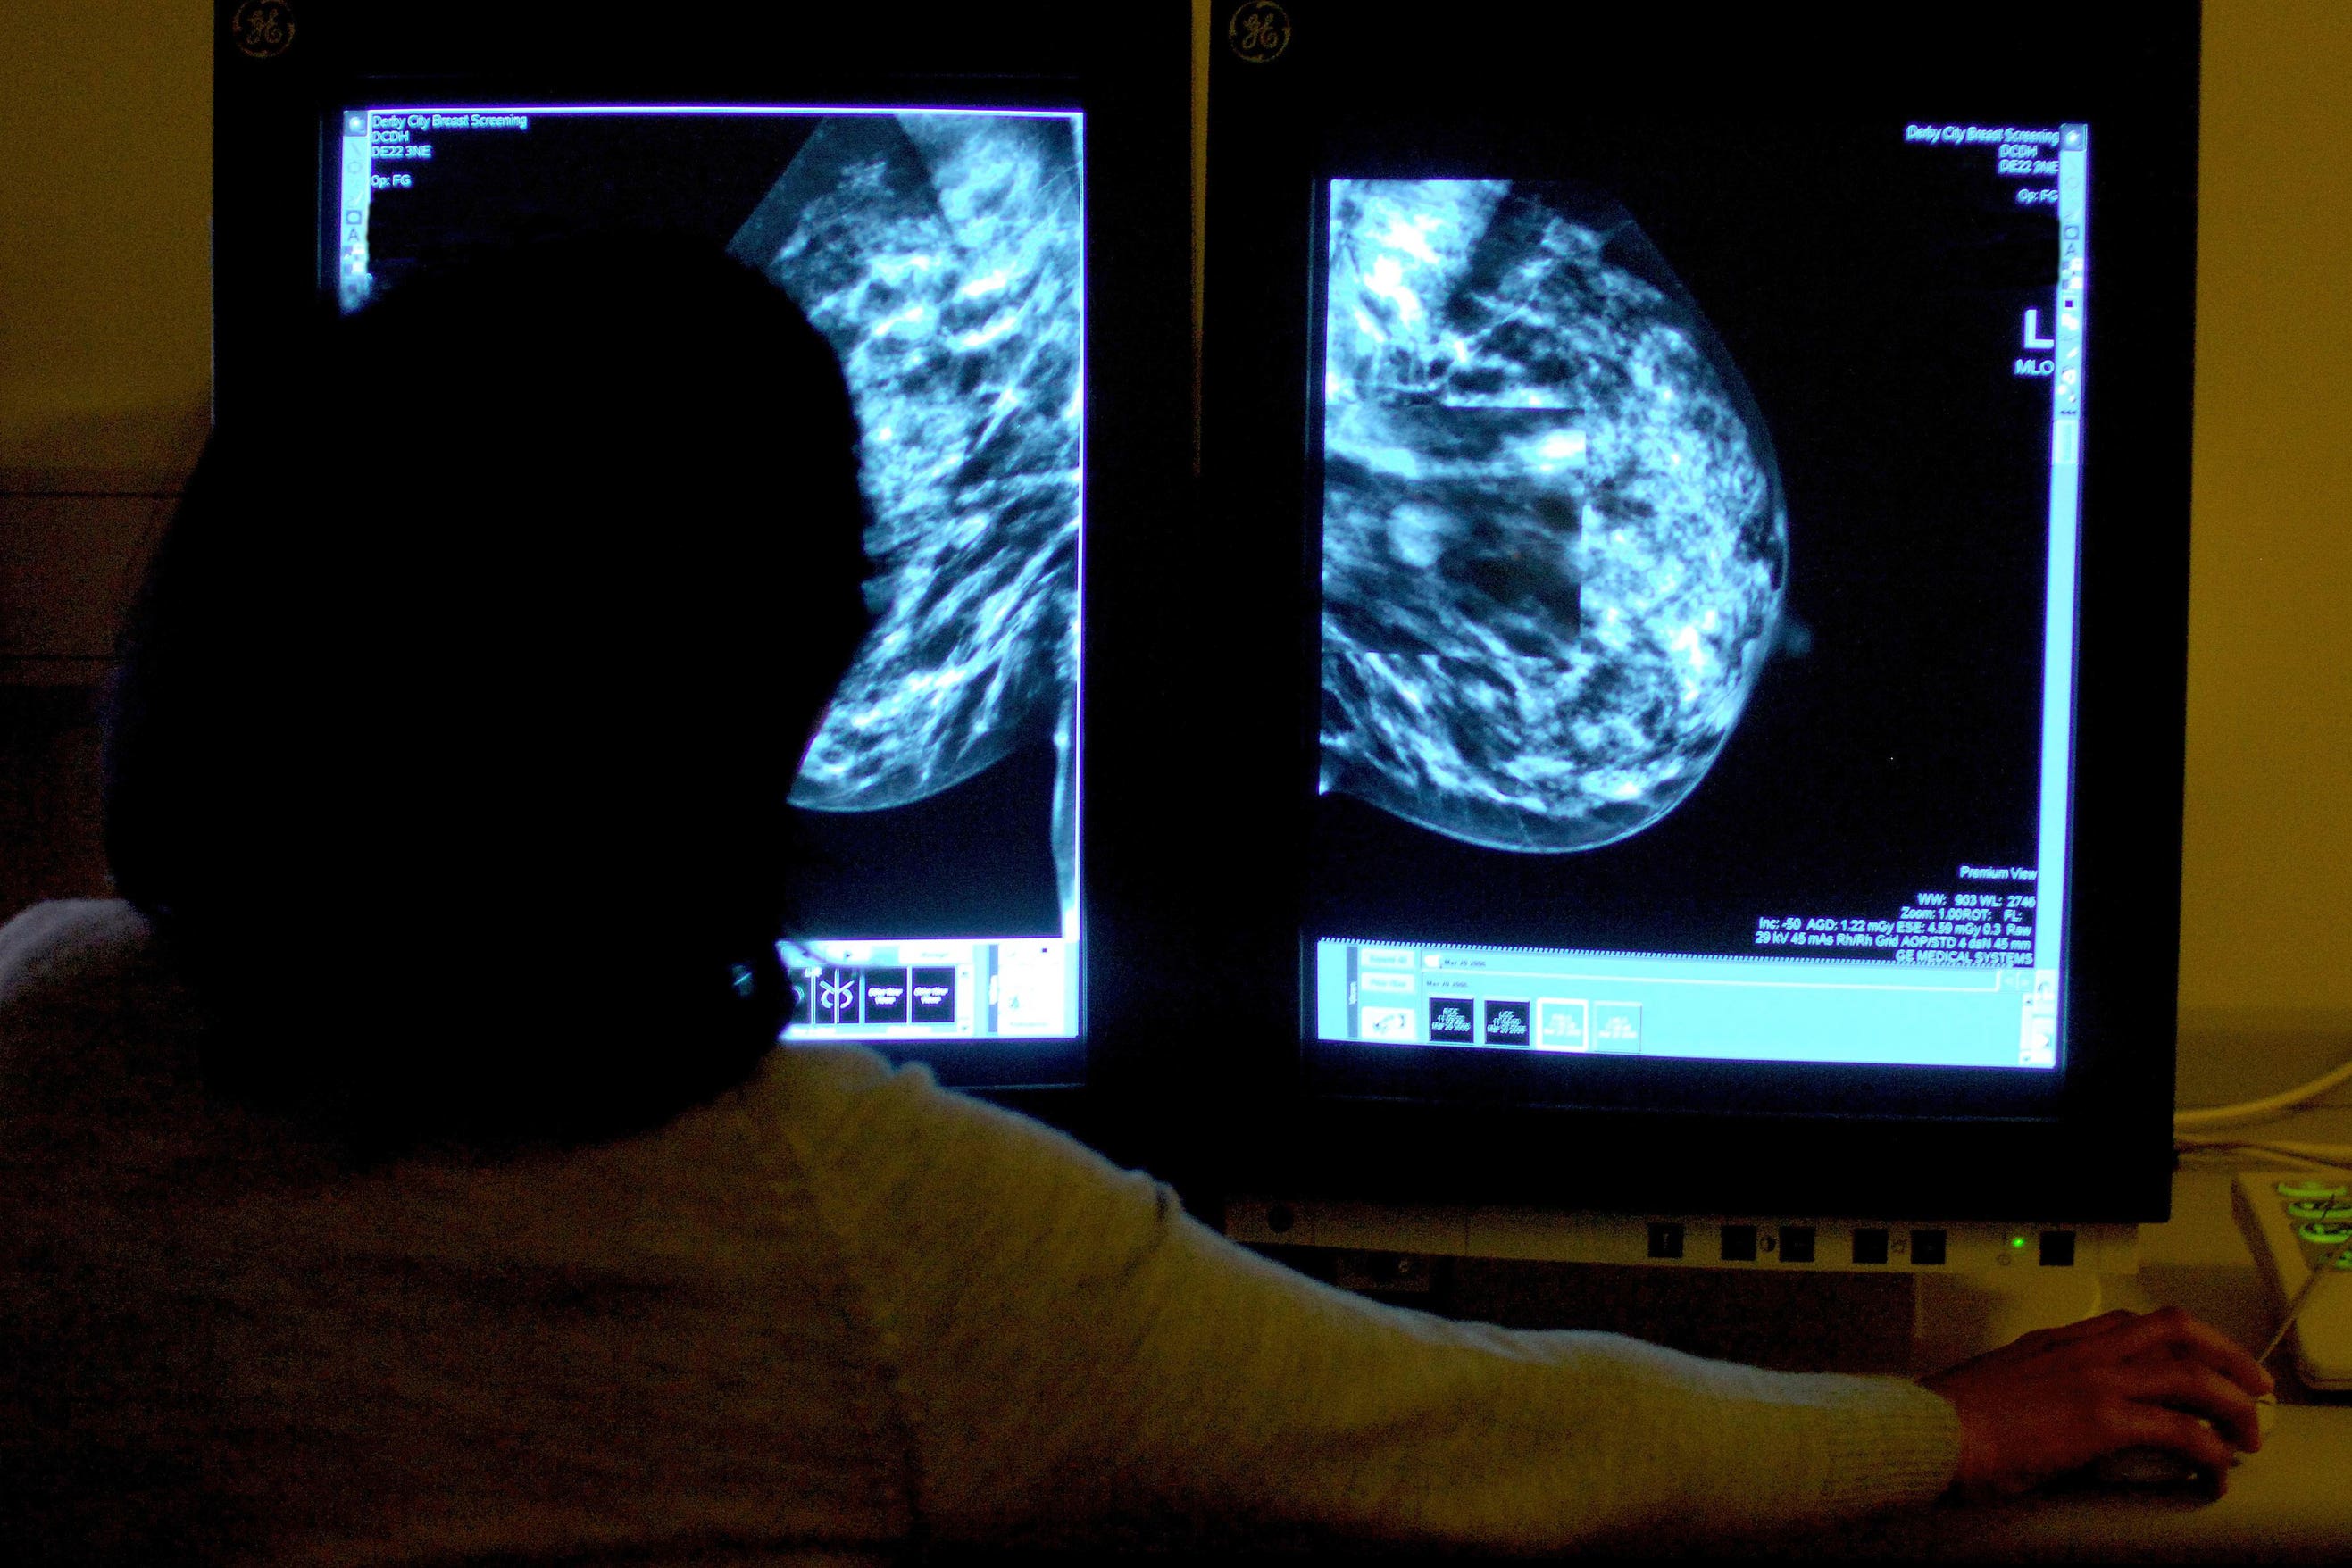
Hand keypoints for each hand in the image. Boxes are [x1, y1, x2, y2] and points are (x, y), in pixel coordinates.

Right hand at [1920, 1306, 2273, 1498]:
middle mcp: (2082, 1351)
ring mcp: (2096, 1381)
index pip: (2131, 1324)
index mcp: (2054, 1342)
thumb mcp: (1998, 1388)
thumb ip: (2032, 1391)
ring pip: (2192, 1374)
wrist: (1930, 1430)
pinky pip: (2181, 1431)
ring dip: (2233, 1404)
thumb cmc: (1949, 1419)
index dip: (2176, 1341)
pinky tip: (2214, 1469)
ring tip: (2247, 1433)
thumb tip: (2049, 1419)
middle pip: (2176, 1330)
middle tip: (2249, 1384)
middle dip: (2226, 1355)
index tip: (2195, 1360)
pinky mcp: (2104, 1421)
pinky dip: (2210, 1451)